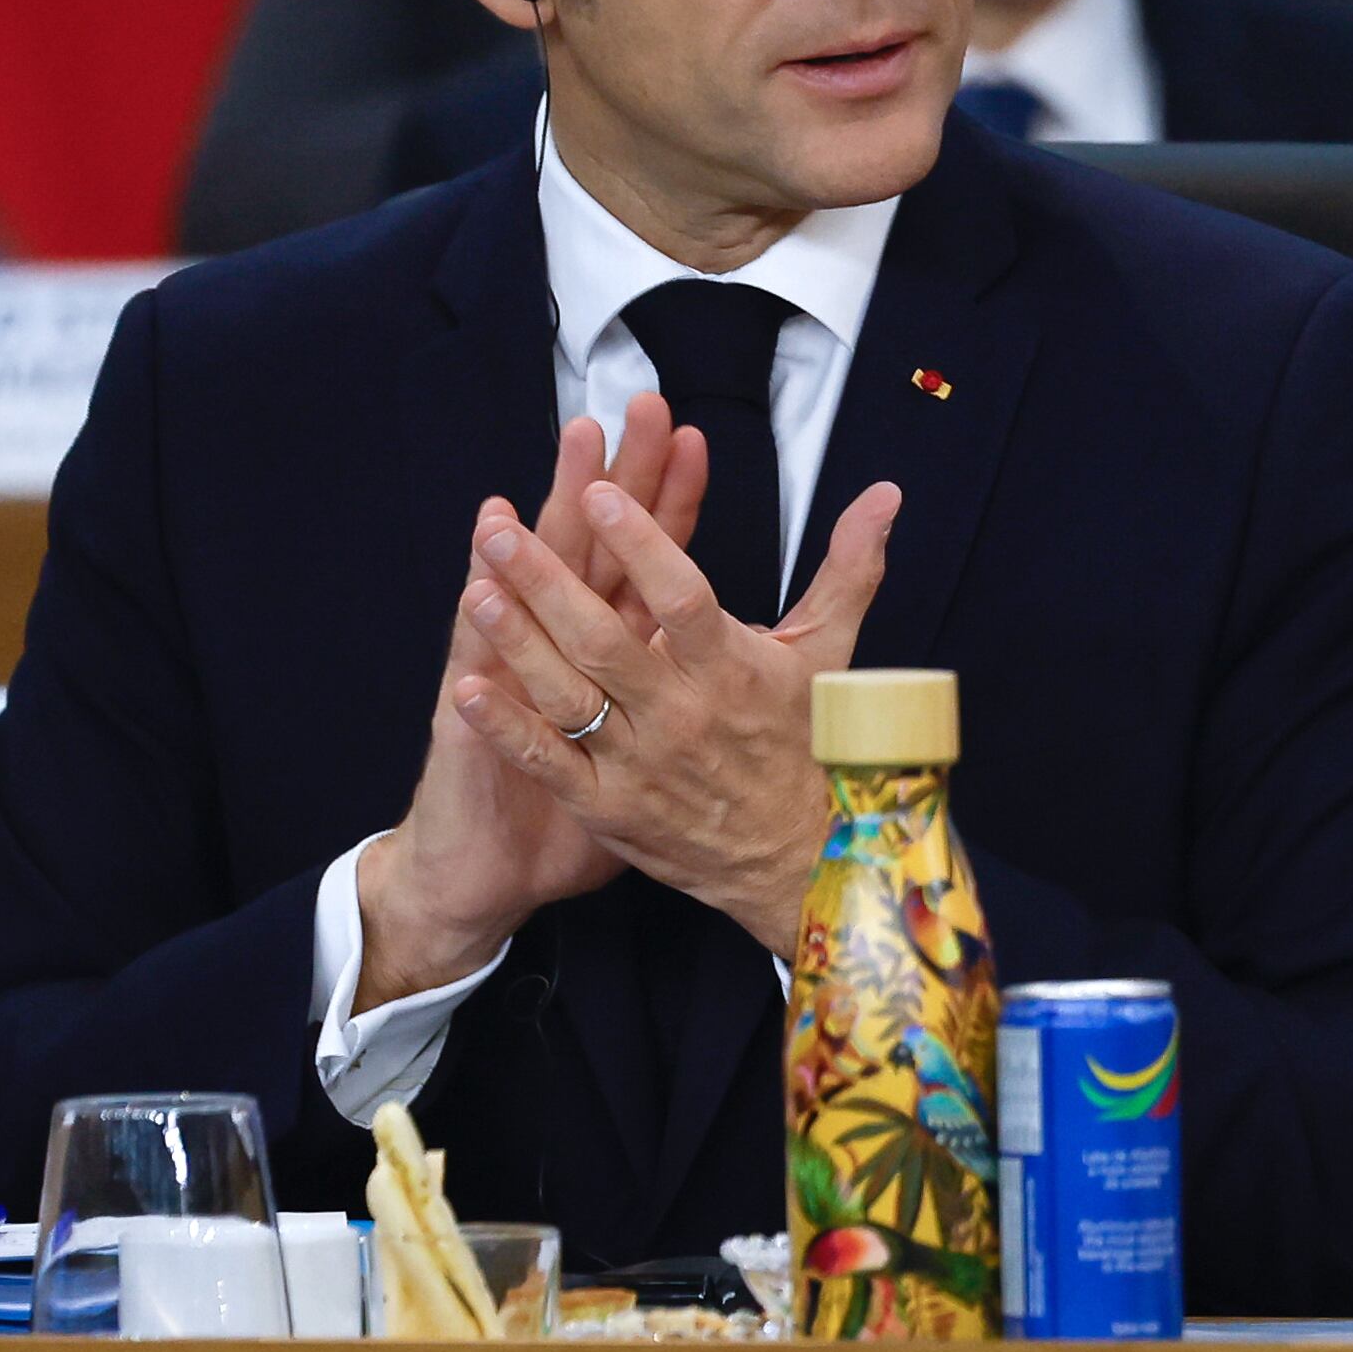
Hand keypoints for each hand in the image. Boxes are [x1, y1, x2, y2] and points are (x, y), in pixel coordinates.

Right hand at [356, 402, 711, 1009]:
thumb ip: (733, 672)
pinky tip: (473, 592)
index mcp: (622, 643)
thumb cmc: (608, 799)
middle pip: (590, 554)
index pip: (650, 555)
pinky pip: (488, 684)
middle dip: (601, 489)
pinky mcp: (484, 733)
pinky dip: (482, 644)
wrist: (499, 869)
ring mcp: (520, 683)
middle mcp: (569, 649)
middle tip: (609, 419)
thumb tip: (800, 651)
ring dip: (529, 548)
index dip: (667, 501)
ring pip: (529, 603)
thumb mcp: (678, 736)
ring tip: (528, 485)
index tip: (689, 435)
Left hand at [449, 475, 900, 955]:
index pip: (682, 597)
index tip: (601, 496)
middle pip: (606, 640)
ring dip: (518, 643)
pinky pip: (549, 762)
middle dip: (548, 583)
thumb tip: (885, 494)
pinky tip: (467, 688)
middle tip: (503, 533)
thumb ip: (850, 567)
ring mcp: (639, 764)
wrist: (800, 857)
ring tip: (476, 590)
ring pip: (568, 696)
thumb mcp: (830, 651)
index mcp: (733, 670)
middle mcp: (682, 714)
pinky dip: (507, 727)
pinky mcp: (608, 807)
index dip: (642, 544)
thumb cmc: (811, 744)